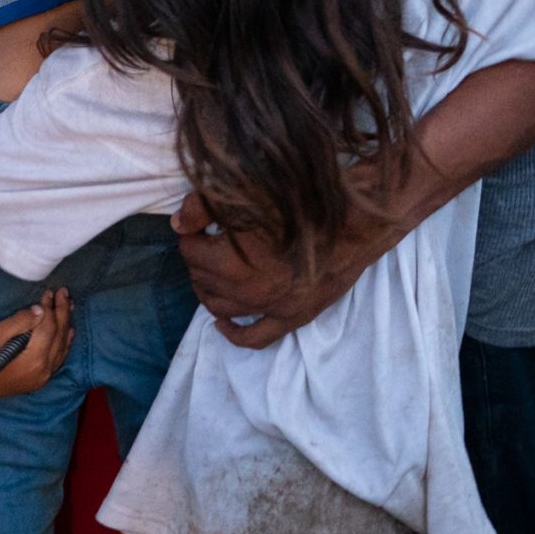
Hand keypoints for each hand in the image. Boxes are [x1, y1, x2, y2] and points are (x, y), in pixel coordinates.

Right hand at [0, 290, 74, 401]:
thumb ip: (21, 321)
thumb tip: (40, 310)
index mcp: (34, 359)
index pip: (49, 328)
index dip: (50, 308)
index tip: (48, 292)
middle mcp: (43, 370)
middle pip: (59, 336)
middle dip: (62, 313)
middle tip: (64, 293)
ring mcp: (42, 378)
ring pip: (62, 348)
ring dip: (66, 326)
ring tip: (68, 307)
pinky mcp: (38, 380)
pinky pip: (58, 359)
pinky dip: (64, 344)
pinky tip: (67, 334)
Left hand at [173, 177, 408, 348]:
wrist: (357, 222)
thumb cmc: (305, 201)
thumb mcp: (250, 195)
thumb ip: (205, 207)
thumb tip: (177, 224)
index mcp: (232, 263)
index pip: (191, 251)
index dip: (191, 233)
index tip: (198, 223)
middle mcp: (248, 293)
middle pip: (203, 278)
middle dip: (199, 258)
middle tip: (205, 239)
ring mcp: (272, 309)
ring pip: (221, 308)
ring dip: (209, 288)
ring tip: (210, 269)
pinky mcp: (293, 317)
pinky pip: (255, 338)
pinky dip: (234, 333)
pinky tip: (222, 323)